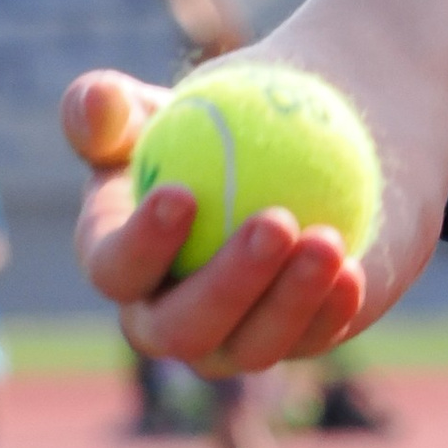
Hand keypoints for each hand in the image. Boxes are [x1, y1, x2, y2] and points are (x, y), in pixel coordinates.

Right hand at [62, 70, 371, 377]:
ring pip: (250, 347)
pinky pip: (311, 337)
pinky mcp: (295, 338)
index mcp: (119, 259)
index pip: (114, 268)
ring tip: (326, 242)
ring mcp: (232, 339)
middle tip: (274, 222)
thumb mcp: (163, 101)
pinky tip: (352, 271)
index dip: (140, 243)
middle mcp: (166, 316)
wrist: (310, 137)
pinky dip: (330, 309)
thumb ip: (111, 104)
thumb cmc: (219, 116)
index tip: (182, 194)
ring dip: (288, 300)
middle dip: (224, 285)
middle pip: (180, 328)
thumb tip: (95, 105)